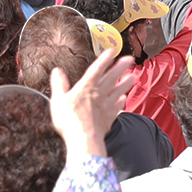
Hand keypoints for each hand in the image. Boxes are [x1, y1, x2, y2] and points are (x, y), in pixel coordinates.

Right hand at [51, 44, 134, 159]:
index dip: (104, 59)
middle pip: (112, 78)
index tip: (112, 51)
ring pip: (118, 91)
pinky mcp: (109, 118)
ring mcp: (106, 106)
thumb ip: (59, 84)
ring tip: (134, 76)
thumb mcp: (58, 100)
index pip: (97, 69)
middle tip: (131, 59)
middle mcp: (98, 94)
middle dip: (121, 67)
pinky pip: (117, 108)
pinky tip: (124, 100)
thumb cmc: (69, 120)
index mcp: (86, 87)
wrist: (83, 140)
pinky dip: (121, 103)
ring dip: (126, 84)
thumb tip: (57, 71)